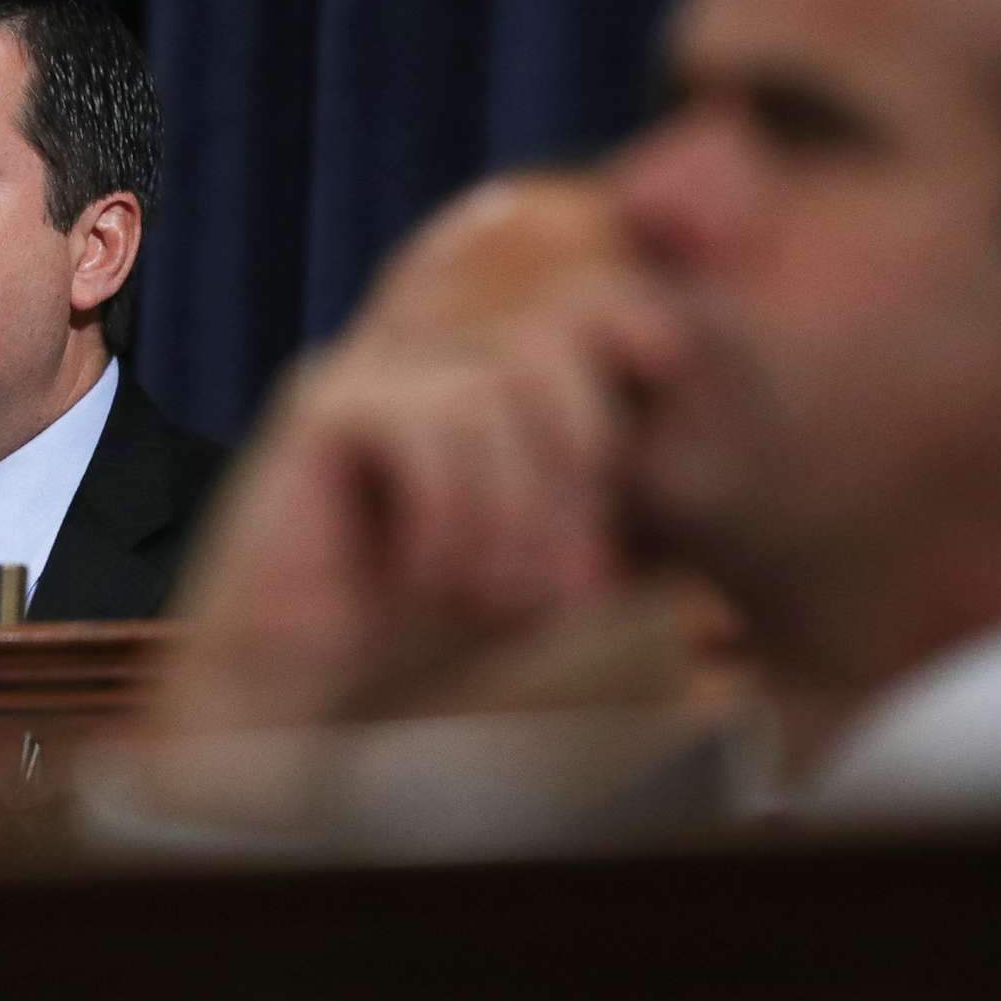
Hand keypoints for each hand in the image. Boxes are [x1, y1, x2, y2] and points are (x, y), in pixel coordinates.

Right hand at [150, 176, 691, 739]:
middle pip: (549, 342)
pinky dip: (452, 512)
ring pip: (496, 389)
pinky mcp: (322, 405)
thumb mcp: (546, 573)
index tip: (670, 355)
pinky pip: (429, 420)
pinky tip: (433, 575)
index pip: (570, 306)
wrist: (296, 695)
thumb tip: (704, 490)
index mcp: (484, 384)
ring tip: (496, 593)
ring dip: (517, 508)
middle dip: (584, 459)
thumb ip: (610, 522)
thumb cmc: (418, 634)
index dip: (628, 310)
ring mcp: (372, 371)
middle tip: (573, 579)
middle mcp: (429, 358)